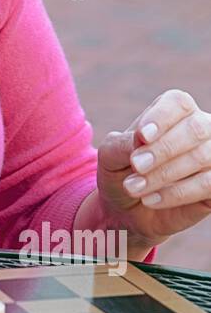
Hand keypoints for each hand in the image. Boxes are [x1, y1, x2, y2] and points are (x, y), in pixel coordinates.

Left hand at [95, 90, 210, 251]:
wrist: (127, 209)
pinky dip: (176, 193)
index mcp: (173, 113)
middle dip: (163, 149)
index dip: (162, 118)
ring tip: (134, 188)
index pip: (178, 103)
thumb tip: (142, 138)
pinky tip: (150, 200)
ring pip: (202, 157)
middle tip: (136, 166)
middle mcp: (200, 129)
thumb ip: (123, 143)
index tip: (142, 136)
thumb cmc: (121, 172)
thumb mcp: (111, 156)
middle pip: (194, 128)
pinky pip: (208, 184)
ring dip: (164, 174)